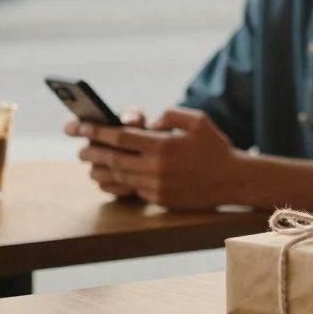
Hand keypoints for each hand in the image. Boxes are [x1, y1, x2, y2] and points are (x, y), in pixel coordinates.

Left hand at [69, 108, 240, 208]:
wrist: (233, 180)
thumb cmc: (215, 146)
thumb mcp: (198, 120)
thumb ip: (171, 114)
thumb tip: (147, 122)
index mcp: (163, 145)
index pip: (120, 137)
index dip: (96, 131)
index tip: (79, 126)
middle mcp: (156, 167)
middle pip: (113, 158)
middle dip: (92, 151)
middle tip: (80, 146)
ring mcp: (156, 185)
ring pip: (118, 176)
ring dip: (100, 168)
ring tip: (90, 162)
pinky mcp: (159, 199)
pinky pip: (131, 189)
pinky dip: (116, 182)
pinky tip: (110, 176)